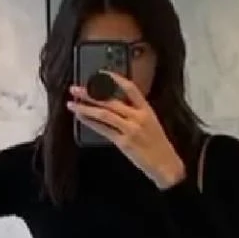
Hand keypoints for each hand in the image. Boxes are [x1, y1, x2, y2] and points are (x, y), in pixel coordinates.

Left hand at [68, 74, 186, 189]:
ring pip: (104, 114)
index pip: (130, 88)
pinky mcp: (124, 143)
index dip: (115, 79)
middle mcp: (138, 117)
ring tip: (72, 104)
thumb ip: (135, 112)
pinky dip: (90, 123)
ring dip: (85, 108)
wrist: (166, 164)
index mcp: (147, 109)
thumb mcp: (151, 122)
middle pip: (111, 100)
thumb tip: (114, 103)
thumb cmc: (157, 144)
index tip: (100, 73)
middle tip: (76, 89)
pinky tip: (81, 118)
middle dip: (91, 93)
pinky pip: (103, 130)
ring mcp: (131, 130)